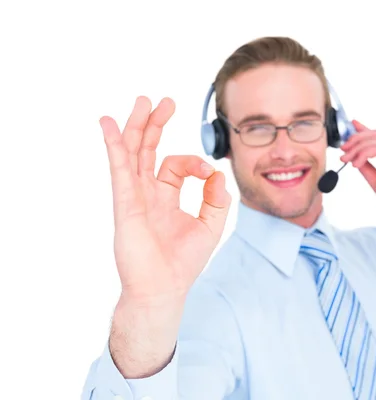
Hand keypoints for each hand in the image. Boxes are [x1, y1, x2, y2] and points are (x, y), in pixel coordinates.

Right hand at [100, 96, 230, 304]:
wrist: (164, 288)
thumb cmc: (184, 262)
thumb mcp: (211, 225)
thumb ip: (216, 198)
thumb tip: (215, 172)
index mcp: (166, 196)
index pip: (176, 165)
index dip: (194, 162)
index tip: (207, 173)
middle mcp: (147, 193)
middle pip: (148, 150)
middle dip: (156, 124)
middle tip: (164, 102)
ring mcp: (134, 196)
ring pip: (133, 153)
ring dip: (137, 126)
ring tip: (143, 102)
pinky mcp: (125, 203)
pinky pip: (119, 169)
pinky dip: (115, 146)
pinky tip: (110, 126)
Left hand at [340, 121, 375, 238]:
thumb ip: (368, 169)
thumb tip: (355, 160)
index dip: (364, 129)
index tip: (352, 124)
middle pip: (374, 135)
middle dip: (355, 139)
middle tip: (343, 151)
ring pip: (375, 140)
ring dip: (356, 148)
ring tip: (346, 160)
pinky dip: (364, 154)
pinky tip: (356, 164)